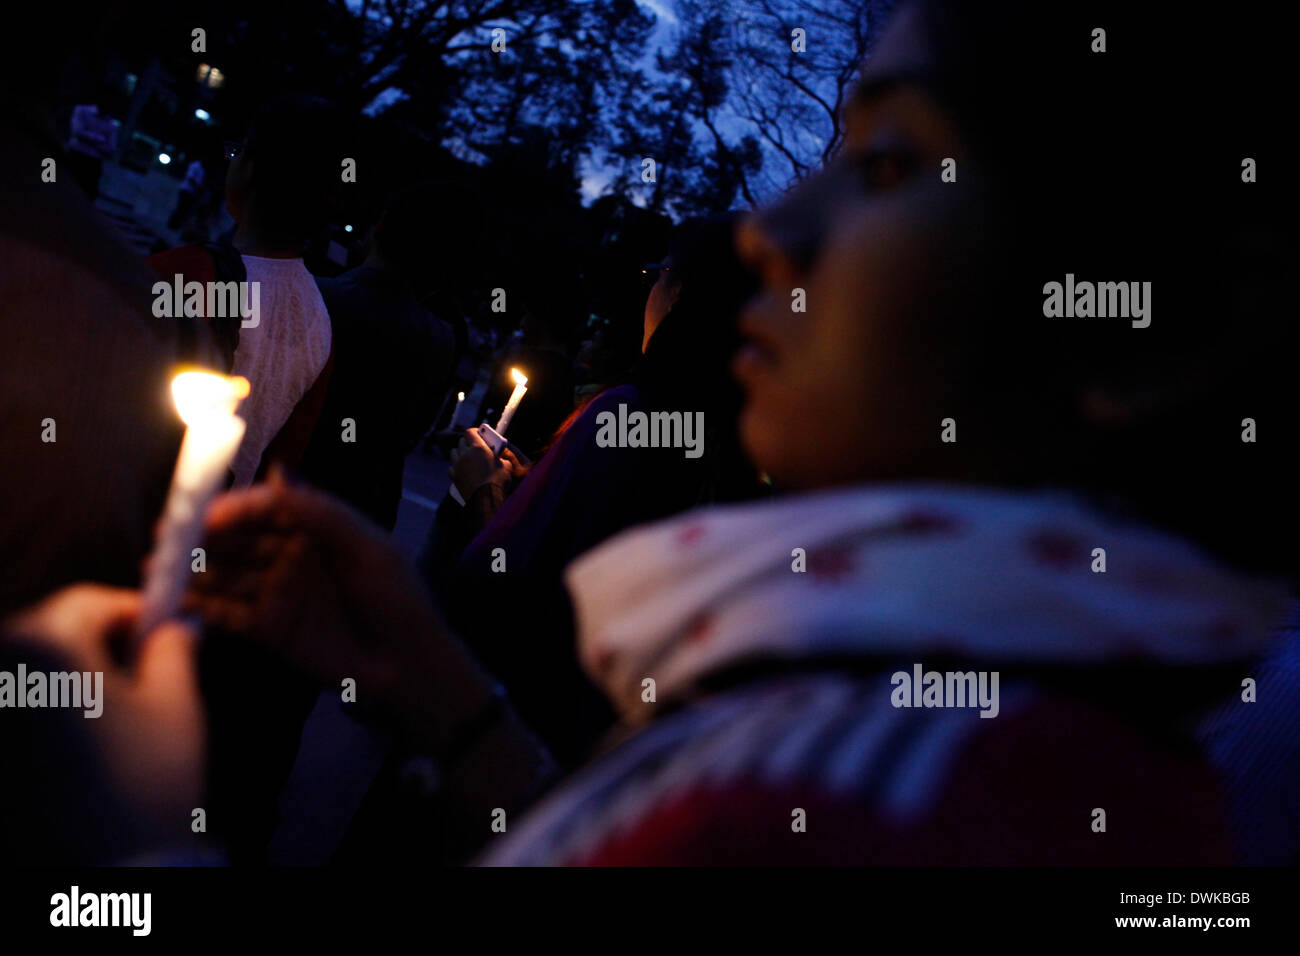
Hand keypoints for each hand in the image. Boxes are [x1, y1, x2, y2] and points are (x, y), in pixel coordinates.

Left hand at [4, 585, 204, 841]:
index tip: (167, 630)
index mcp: (43, 646)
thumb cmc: (142, 788)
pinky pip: (18, 717)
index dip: (134, 611)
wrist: (96, 879)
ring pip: (30, 679)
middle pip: (51, 636)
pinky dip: (44, 722)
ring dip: (69, 687)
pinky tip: (79, 755)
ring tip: (115, 726)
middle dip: (99, 649)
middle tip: (147, 678)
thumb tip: (178, 625)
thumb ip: (175, 652)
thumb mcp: (177, 710)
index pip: (89, 602)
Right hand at [187, 470, 496, 747]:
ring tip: (155, 569)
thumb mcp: (369, 549)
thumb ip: (322, 513)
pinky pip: (228, 613)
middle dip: (202, 536)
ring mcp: (277, 591)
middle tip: (164, 537)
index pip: (268, 508)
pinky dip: (201, 606)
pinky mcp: (268, 627)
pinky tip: (174, 601)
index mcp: (318, 529)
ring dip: (193, 571)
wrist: (409, 666)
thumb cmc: (398, 599)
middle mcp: (291, 555)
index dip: (235, 507)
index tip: (205, 514)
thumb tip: (278, 470)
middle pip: (239, 539)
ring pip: (227, 575)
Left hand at [449, 427, 518, 499]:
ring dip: (460, 452)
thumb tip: (501, 457)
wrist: (486, 500)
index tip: (478, 433)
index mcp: (478, 448)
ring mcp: (457, 466)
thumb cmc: (498, 482)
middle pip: (461, 441)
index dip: (475, 431)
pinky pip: (451, 467)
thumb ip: (501, 457)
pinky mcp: (454, 477)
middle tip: (475, 446)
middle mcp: (465, 455)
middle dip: (467, 442)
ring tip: (467, 457)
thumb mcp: (507, 466)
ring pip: (454, 453)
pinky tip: (463, 470)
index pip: (470, 432)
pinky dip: (456, 466)